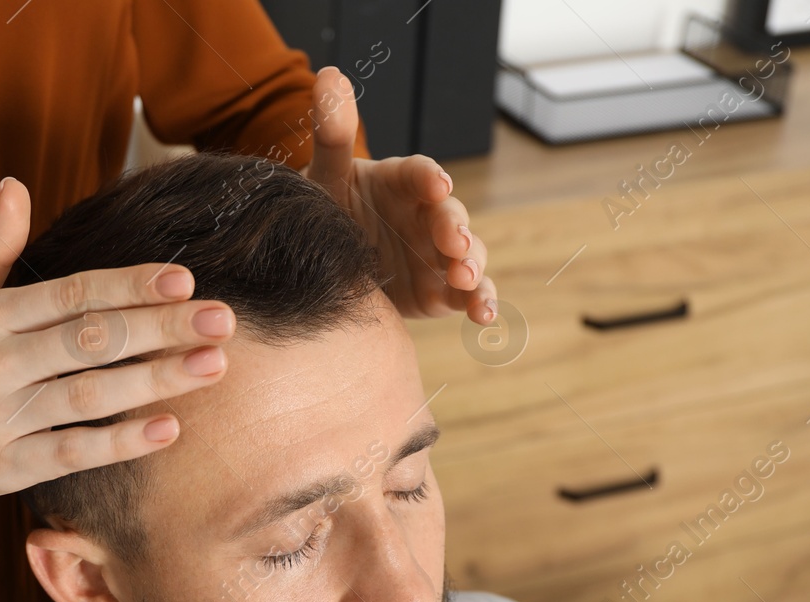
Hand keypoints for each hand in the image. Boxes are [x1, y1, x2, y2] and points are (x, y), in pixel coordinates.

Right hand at [0, 178, 235, 503]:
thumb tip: (16, 186)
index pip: (73, 293)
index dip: (130, 285)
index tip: (184, 278)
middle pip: (92, 339)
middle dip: (162, 327)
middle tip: (222, 321)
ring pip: (90, 393)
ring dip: (157, 380)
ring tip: (213, 367)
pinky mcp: (0, 467)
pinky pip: (71, 452)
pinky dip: (121, 442)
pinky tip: (168, 429)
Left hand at [302, 66, 496, 324]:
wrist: (325, 267)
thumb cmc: (328, 212)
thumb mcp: (325, 177)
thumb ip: (332, 134)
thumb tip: (329, 77)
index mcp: (402, 183)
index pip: (420, 175)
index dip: (429, 179)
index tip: (436, 184)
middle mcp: (427, 216)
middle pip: (450, 217)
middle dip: (455, 229)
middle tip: (452, 243)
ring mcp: (438, 255)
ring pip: (468, 256)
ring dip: (473, 267)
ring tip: (466, 279)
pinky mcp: (441, 290)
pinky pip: (467, 296)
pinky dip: (480, 304)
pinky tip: (483, 317)